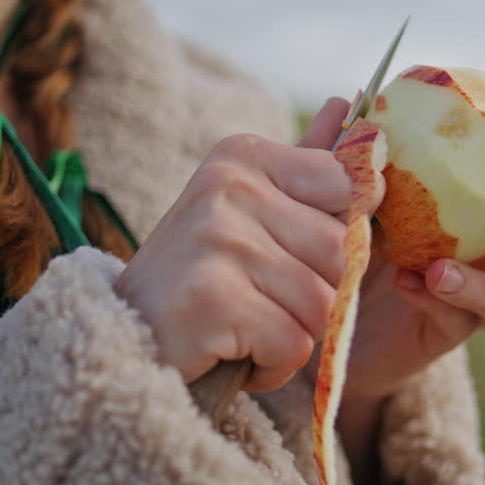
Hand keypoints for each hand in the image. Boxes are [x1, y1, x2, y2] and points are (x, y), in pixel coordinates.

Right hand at [114, 102, 379, 392]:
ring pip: (323, 304)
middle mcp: (228, 186)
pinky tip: (232, 353)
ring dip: (293, 336)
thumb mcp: (251, 213)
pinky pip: (294, 344)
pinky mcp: (212, 299)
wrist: (124, 342)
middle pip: (341, 252)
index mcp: (244, 156)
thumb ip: (308, 173)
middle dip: (315, 295)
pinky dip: (273, 367)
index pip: (348, 189)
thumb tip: (361, 118)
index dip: (334, 241)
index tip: (285, 255)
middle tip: (256, 301)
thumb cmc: (201, 280)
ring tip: (241, 328)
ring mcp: (218, 239)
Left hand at [337, 60, 484, 398]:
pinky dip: (438, 301)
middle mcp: (480, 256)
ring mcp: (468, 301)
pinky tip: (409, 285)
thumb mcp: (328, 197)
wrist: (314, 322)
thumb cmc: (333, 248)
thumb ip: (337, 156)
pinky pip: (459, 322)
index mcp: (465, 210)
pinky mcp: (443, 336)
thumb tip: (345, 99)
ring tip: (442, 269)